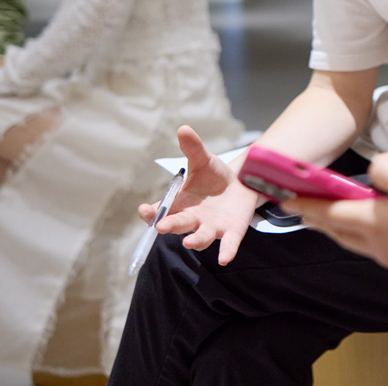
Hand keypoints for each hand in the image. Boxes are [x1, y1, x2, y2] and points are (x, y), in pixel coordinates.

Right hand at [139, 125, 259, 264]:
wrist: (243, 182)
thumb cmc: (215, 175)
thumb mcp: (204, 160)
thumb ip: (193, 148)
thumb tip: (183, 128)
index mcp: (180, 204)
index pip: (160, 212)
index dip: (151, 214)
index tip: (144, 210)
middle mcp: (193, 220)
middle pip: (179, 226)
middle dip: (170, 226)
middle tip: (161, 226)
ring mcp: (212, 228)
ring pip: (201, 238)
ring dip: (195, 240)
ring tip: (189, 241)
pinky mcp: (232, 232)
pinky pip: (228, 244)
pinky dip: (226, 251)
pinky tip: (224, 258)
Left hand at [283, 154, 387, 279]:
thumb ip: (387, 170)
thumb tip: (374, 172)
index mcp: (374, 222)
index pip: (330, 212)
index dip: (307, 204)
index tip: (285, 200)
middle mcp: (379, 245)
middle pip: (340, 231)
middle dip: (321, 219)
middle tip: (304, 210)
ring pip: (358, 241)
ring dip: (342, 228)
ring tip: (334, 218)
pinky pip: (378, 248)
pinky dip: (366, 236)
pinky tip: (378, 232)